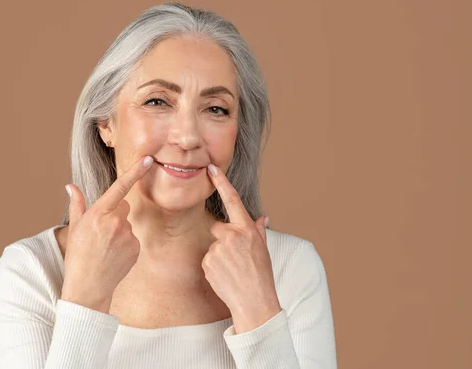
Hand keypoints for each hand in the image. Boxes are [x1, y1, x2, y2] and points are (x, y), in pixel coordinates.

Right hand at [61, 155, 153, 312]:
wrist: (88, 287)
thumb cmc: (78, 255)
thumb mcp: (75, 227)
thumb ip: (77, 204)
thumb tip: (71, 186)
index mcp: (99, 214)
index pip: (120, 187)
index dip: (136, 171)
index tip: (148, 159)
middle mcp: (116, 222)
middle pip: (124, 207)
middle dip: (116, 214)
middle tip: (101, 232)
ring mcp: (128, 236)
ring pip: (128, 224)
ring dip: (120, 231)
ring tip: (105, 248)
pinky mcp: (136, 248)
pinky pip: (133, 238)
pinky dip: (126, 244)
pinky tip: (114, 255)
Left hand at [202, 163, 280, 332]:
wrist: (254, 302)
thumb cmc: (261, 276)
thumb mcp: (263, 250)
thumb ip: (258, 231)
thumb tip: (262, 217)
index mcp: (247, 229)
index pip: (232, 200)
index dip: (221, 183)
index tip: (211, 169)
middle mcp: (231, 236)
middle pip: (217, 227)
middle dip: (223, 239)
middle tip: (235, 257)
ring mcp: (218, 249)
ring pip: (212, 246)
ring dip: (219, 255)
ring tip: (232, 270)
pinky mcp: (207, 261)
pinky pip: (207, 259)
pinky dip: (213, 266)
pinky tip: (224, 276)